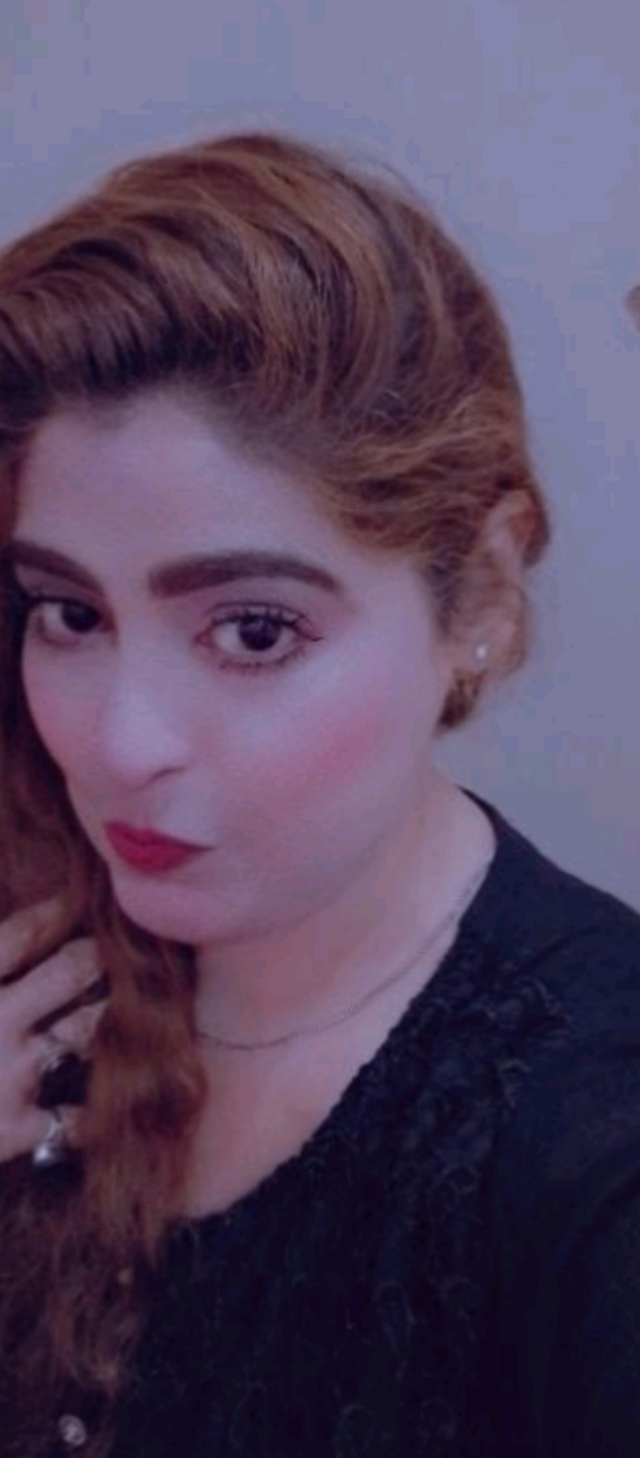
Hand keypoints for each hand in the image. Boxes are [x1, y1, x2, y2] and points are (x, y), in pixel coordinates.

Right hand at [0, 897, 107, 1163]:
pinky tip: (118, 1099)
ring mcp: (12, 1073)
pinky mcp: (17, 1128)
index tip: (85, 899)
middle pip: (71, 971)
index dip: (59, 914)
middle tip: (122, 949)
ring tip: (141, 1007)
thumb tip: (7, 950)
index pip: (22, 934)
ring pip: (87, 1031)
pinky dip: (99, 1107)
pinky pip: (78, 1114)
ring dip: (111, 1018)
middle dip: (99, 957)